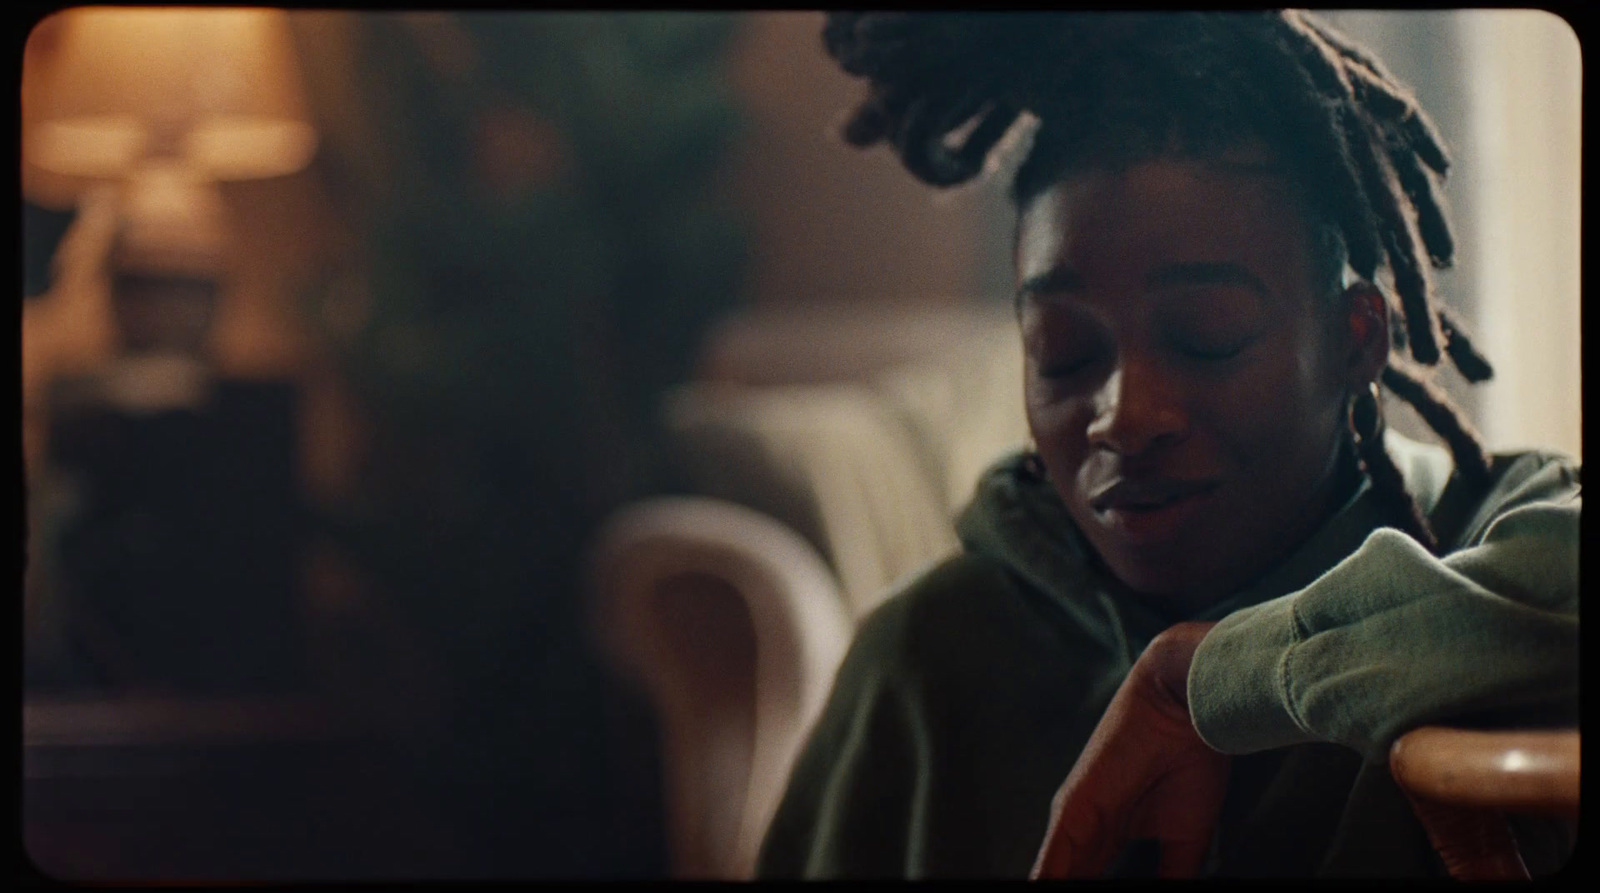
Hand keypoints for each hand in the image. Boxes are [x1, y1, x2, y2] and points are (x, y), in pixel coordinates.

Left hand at [1031, 621, 1228, 878]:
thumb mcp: (1184, 836)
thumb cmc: (1189, 759)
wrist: (1187, 705)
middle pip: (1064, 881)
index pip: (1087, 883)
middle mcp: (1083, 830)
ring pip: (1052, 877)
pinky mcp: (1074, 809)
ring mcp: (1074, 820)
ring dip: (1049, 890)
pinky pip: (1054, 860)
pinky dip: (1047, 882)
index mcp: (1106, 835)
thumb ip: (1172, 874)